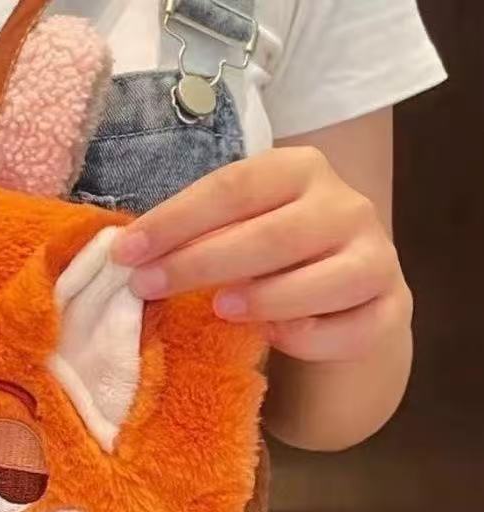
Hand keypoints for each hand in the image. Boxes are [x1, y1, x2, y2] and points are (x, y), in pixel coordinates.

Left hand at [112, 147, 411, 362]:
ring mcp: (375, 258)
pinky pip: (352, 328)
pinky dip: (312, 338)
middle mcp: (345, 206)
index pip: (234, 187)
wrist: (342, 293)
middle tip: (147, 287)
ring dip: (267, 297)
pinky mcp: (389, 308)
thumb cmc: (270, 256)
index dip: (176, 220)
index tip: (125, 253)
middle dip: (201, 262)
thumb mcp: (237, 229)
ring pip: (324, 279)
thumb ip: (199, 233)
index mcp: (300, 171)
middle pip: (272, 234)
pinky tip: (276, 338)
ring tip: (220, 309)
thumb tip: (128, 255)